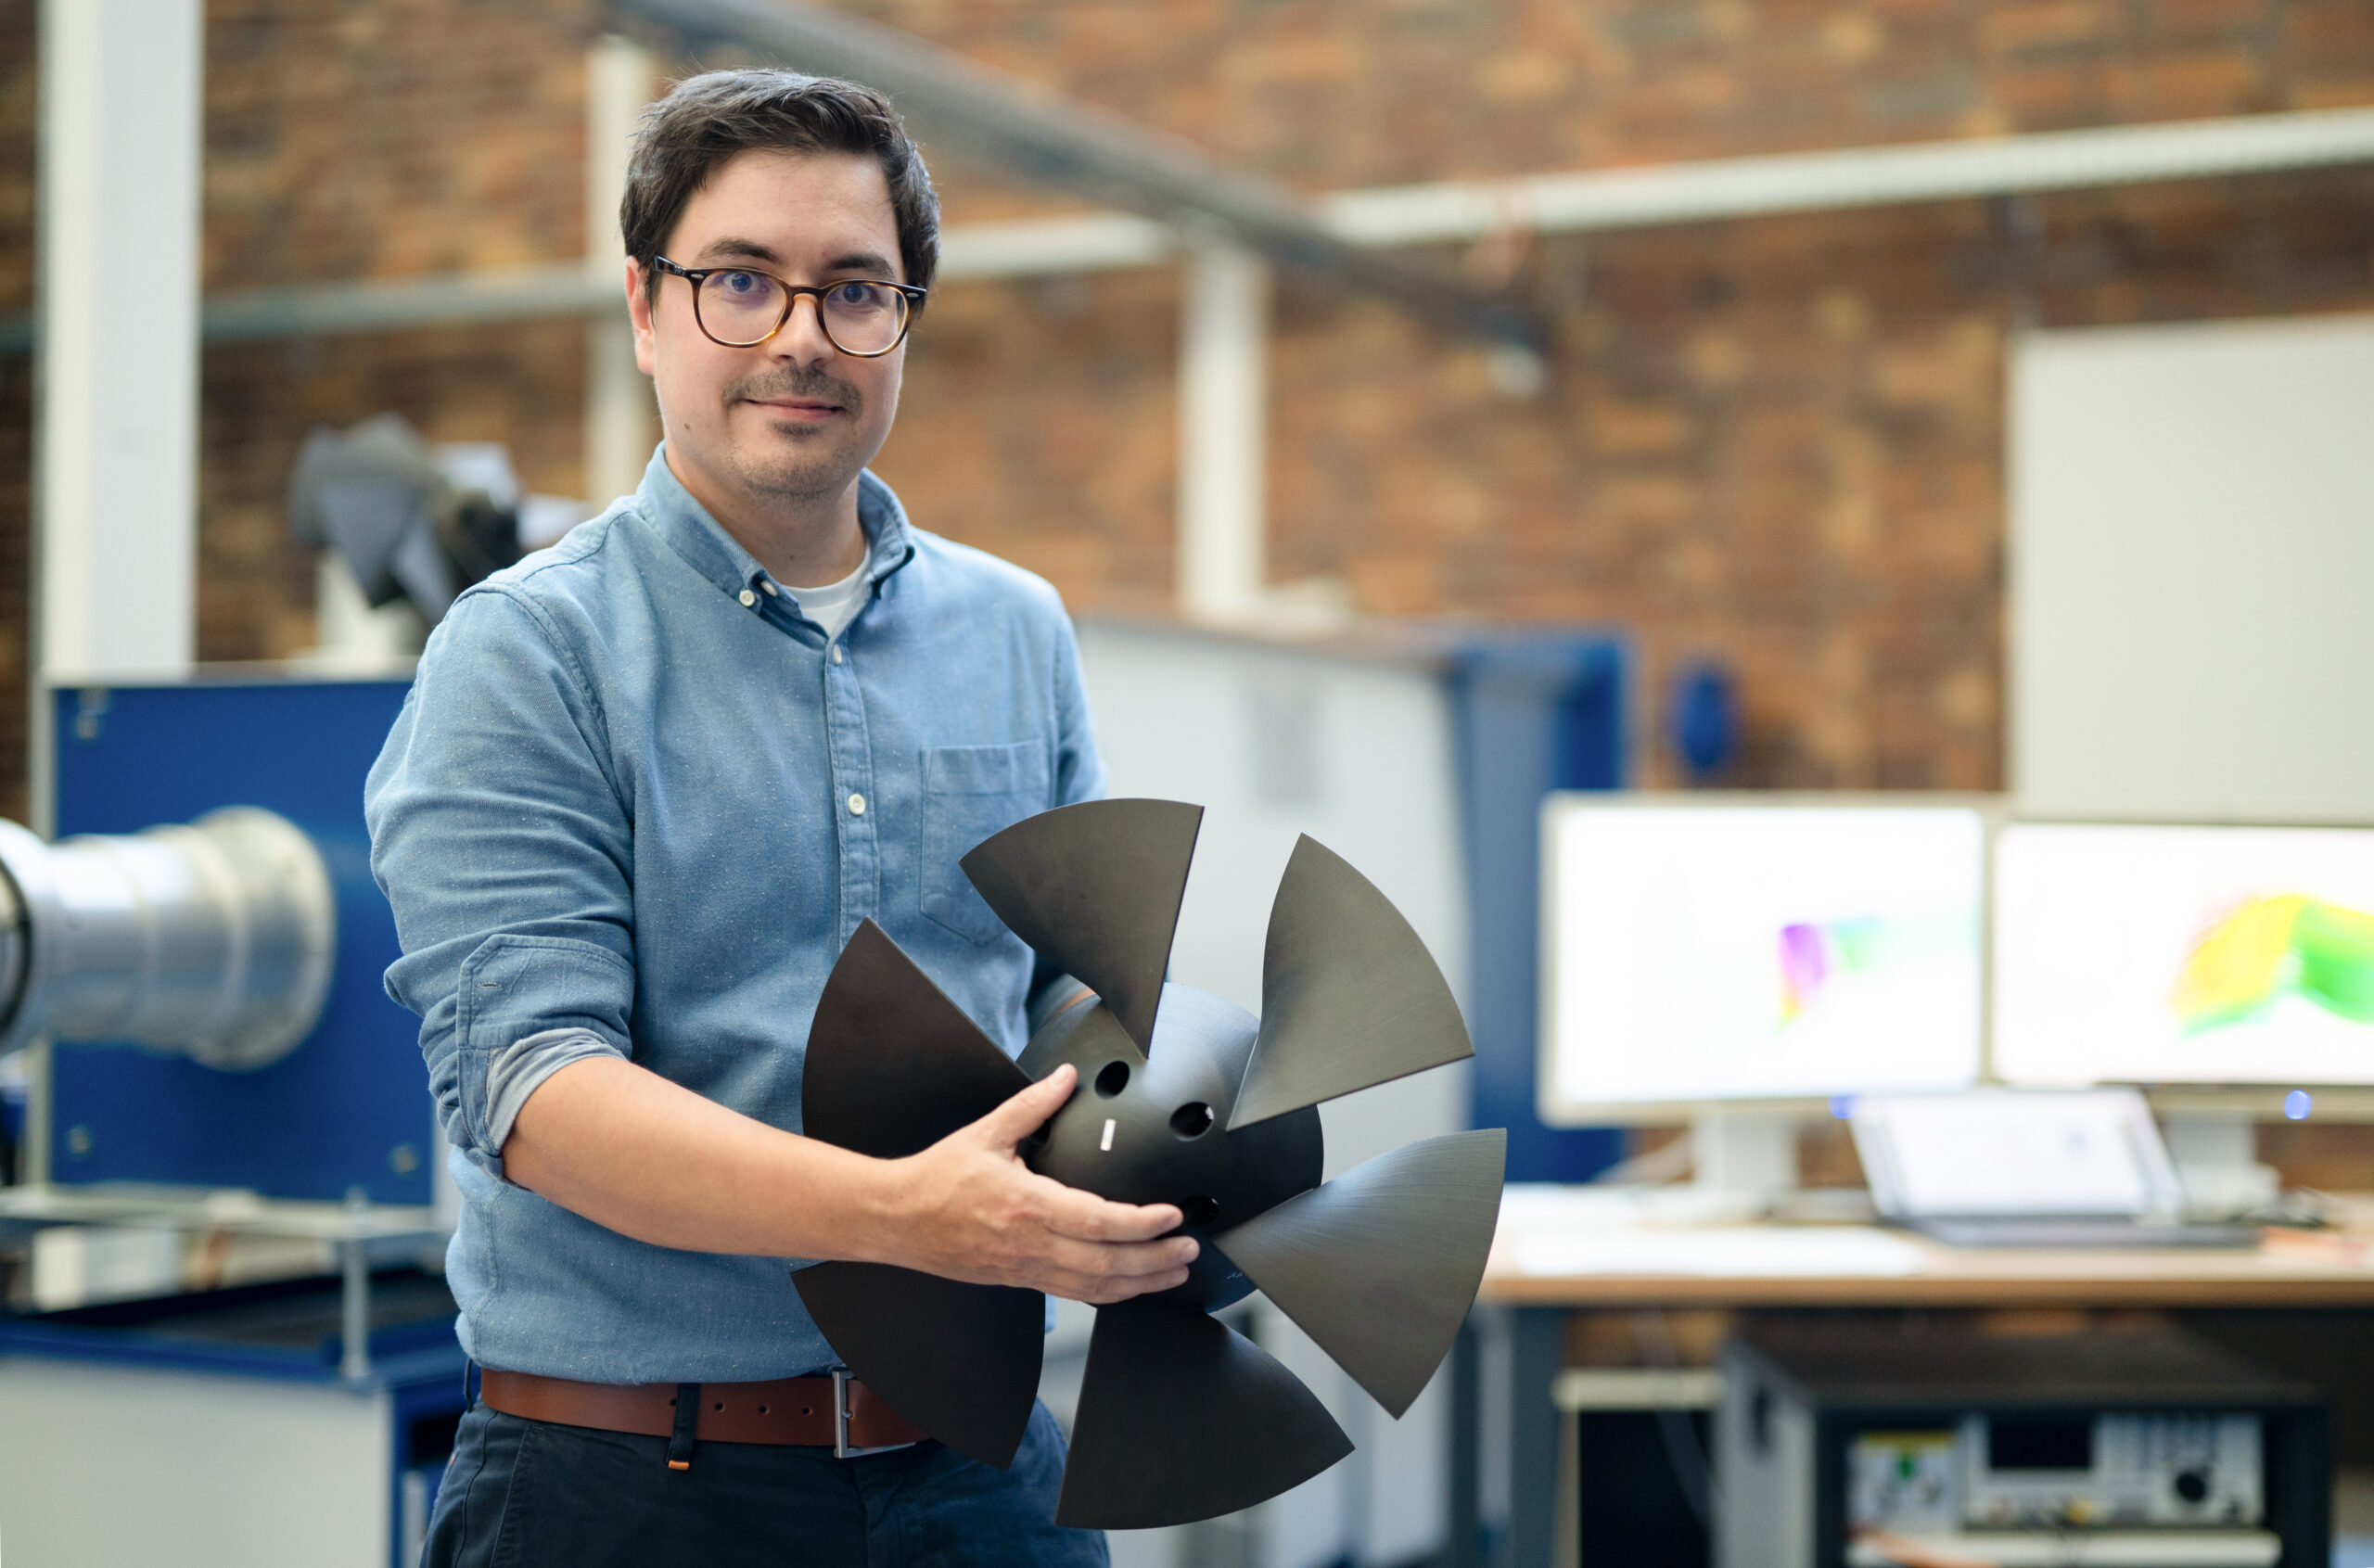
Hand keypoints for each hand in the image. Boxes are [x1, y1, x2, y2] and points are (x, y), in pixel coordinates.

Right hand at [879, 1064, 1196, 1303]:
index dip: (1142, 1224)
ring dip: (1141, 1284)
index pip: (1099, 1222)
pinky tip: (1130, 1286)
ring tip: (1175, 1273)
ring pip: (1095, 1287)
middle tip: (1189, 1249)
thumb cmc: (938, 1178)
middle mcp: (1031, 1244)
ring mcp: (1026, 1268)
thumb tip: (1066, 1077)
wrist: (897, 1219)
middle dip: (1156, 1260)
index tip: (1172, 1216)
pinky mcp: (1020, 1280)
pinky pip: (1074, 1294)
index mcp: (1028, 1205)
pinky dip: (1110, 1293)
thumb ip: (1033, 1104)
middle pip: (1108, 1264)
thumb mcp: (987, 1132)